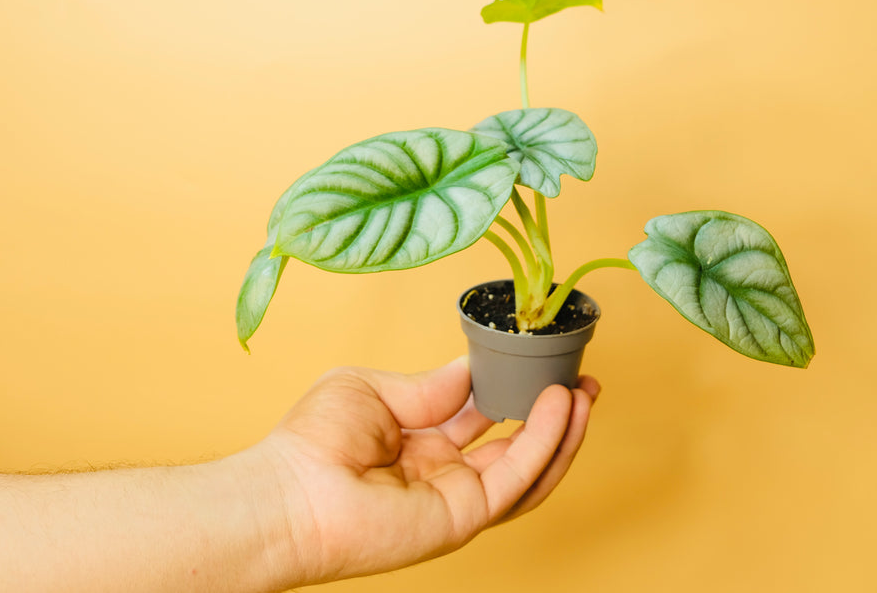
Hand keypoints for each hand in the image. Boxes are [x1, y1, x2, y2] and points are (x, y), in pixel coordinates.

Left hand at [255, 357, 598, 584]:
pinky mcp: (464, 517)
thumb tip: (474, 368)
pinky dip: (544, 443)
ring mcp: (457, 497)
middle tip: (585, 380)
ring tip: (586, 393)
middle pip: (517, 443)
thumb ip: (433, 386)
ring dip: (561, 431)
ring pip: (528, 467)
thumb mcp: (378, 388)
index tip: (544, 360)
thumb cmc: (312, 442)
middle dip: (555, 413)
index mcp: (422, 441)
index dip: (517, 389)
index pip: (485, 414)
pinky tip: (560, 409)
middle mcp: (445, 471)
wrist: (290, 490)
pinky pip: (517, 478)